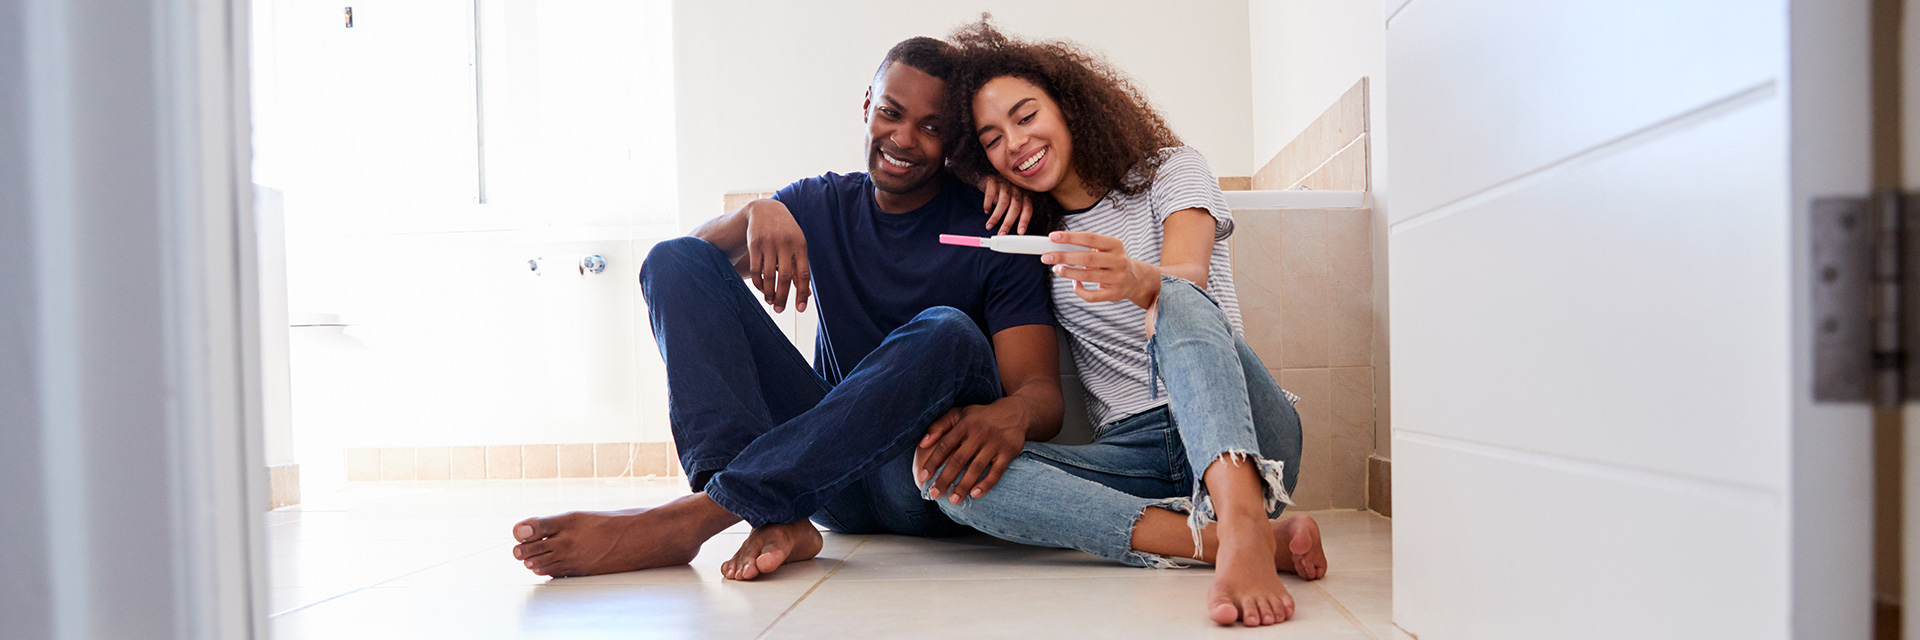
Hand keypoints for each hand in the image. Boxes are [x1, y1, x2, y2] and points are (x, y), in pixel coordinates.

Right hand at [742, 200, 810, 312]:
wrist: (765, 209)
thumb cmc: (786, 232)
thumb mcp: (797, 245)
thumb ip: (800, 267)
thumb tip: (806, 294)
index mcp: (800, 245)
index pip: (803, 274)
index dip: (802, 293)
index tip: (801, 309)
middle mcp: (785, 244)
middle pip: (785, 277)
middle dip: (782, 297)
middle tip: (780, 311)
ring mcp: (769, 243)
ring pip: (768, 275)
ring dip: (769, 292)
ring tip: (770, 302)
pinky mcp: (754, 244)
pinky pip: (755, 269)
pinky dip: (758, 283)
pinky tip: (761, 290)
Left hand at [913, 402, 1027, 502]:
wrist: (1015, 412)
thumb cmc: (980, 417)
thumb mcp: (960, 414)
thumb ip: (940, 426)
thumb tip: (922, 444)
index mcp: (964, 424)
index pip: (945, 445)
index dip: (933, 462)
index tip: (923, 477)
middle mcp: (979, 433)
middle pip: (958, 459)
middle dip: (945, 478)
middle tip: (935, 493)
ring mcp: (994, 443)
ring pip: (976, 468)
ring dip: (964, 485)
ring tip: (953, 500)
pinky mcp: (1008, 452)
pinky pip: (997, 471)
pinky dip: (987, 483)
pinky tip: (975, 494)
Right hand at [976, 174, 1033, 235]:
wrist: (989, 176)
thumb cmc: (1002, 193)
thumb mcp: (1011, 201)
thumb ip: (1015, 212)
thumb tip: (1015, 232)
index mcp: (1024, 194)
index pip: (1027, 208)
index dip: (1024, 220)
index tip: (1020, 232)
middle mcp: (1016, 188)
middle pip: (1015, 207)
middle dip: (1008, 223)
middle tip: (1001, 234)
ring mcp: (1005, 183)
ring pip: (1003, 202)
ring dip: (995, 217)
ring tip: (989, 226)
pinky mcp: (993, 180)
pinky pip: (991, 193)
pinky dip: (988, 204)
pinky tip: (986, 211)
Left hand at [1040, 231, 1159, 308]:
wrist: (1135, 279)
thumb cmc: (1113, 260)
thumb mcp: (1106, 248)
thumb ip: (1087, 246)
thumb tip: (1059, 246)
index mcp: (1115, 245)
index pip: (1090, 238)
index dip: (1070, 237)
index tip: (1053, 237)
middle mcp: (1118, 261)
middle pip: (1087, 258)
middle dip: (1063, 257)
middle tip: (1046, 257)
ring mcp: (1117, 278)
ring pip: (1087, 276)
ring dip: (1068, 272)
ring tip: (1056, 268)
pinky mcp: (1113, 294)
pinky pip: (1091, 295)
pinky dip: (1079, 290)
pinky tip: (1073, 283)